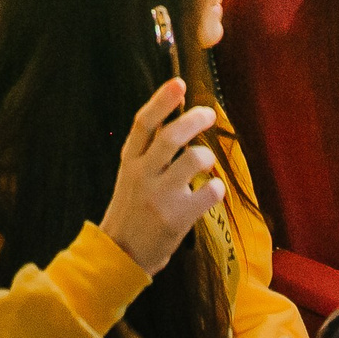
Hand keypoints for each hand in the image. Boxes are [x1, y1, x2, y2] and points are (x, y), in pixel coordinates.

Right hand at [98, 79, 224, 273]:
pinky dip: (217, 188)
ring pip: (194, 159)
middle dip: (195, 119)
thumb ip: (149, 147)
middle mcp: (142, 175)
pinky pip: (210, 191)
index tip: (179, 83)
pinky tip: (212, 191)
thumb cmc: (131, 208)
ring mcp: (159, 197)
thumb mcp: (131, 174)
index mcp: (129, 161)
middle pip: (171, 136)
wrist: (121, 254)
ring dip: (207, 156)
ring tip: (207, 163)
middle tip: (209, 114)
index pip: (143, 123)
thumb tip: (174, 108)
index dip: (162, 100)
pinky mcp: (177, 218)